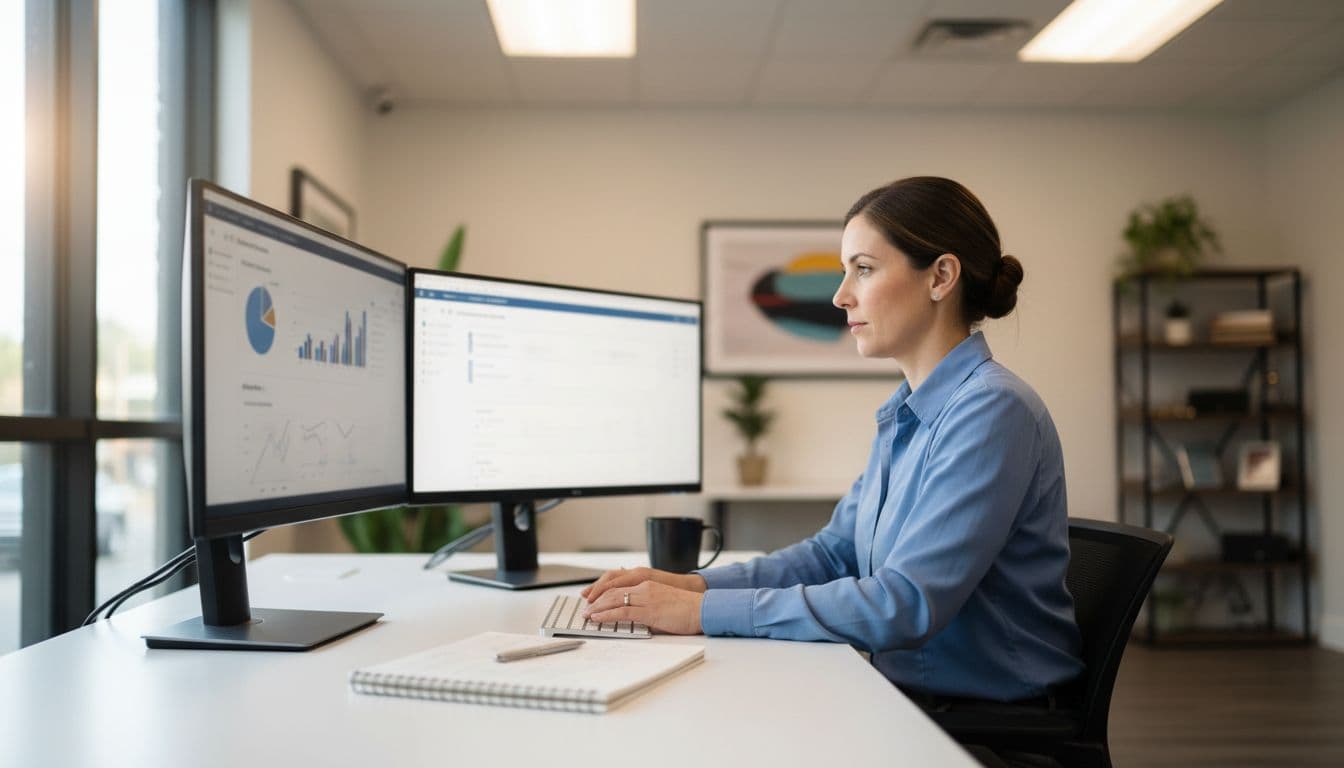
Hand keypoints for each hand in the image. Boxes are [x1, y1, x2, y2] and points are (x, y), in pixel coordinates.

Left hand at [582, 580, 704, 634]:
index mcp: (648, 584)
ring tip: (587, 614)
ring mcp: (646, 599)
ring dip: (597, 607)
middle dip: (596, 599)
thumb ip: (649, 605)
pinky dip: (606, 615)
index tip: (592, 598)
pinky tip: (597, 618)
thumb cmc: (687, 608)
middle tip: (585, 607)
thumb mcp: (664, 601)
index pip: (619, 585)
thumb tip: (637, 617)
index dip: (603, 591)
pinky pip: (622, 612)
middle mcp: (644, 588)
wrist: (702, 609)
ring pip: (613, 600)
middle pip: (612, 590)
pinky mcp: (648, 612)